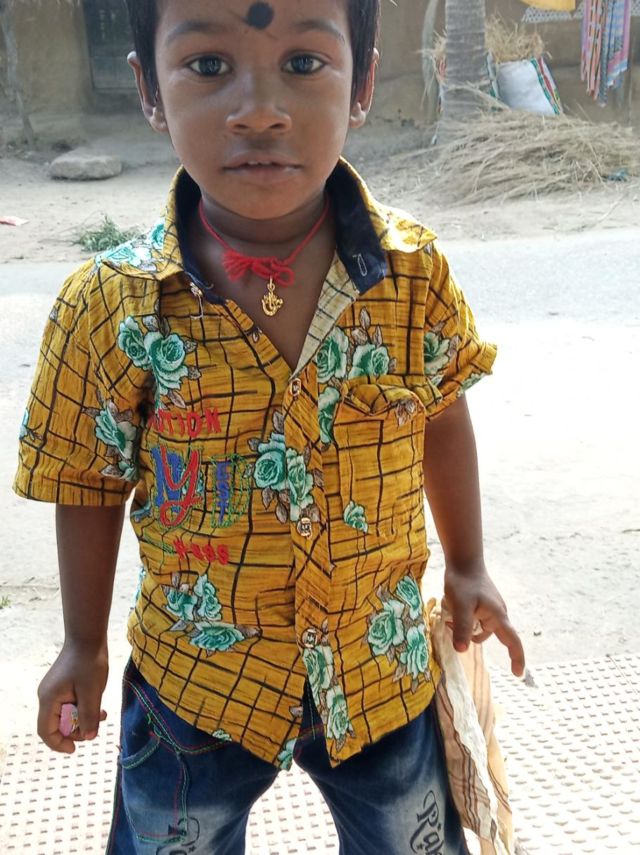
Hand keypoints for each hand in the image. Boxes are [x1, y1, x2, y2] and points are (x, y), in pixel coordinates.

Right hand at [37, 640, 108, 753]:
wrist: (88, 637)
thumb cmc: (89, 662)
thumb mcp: (92, 691)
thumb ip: (89, 715)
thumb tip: (89, 737)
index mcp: (49, 699)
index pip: (46, 731)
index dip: (58, 744)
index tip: (74, 749)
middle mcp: (48, 697)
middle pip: (57, 725)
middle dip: (77, 730)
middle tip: (96, 728)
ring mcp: (55, 691)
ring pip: (66, 715)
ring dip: (83, 719)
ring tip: (103, 715)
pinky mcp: (64, 686)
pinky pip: (71, 705)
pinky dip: (84, 709)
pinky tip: (100, 708)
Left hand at [444, 561, 524, 676]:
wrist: (463, 560)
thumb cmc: (463, 582)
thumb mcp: (460, 606)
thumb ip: (461, 627)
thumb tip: (462, 650)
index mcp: (498, 616)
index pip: (513, 641)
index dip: (517, 658)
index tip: (517, 674)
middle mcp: (497, 614)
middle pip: (489, 636)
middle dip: (470, 635)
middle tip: (450, 623)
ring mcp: (490, 609)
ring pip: (478, 628)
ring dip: (464, 626)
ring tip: (448, 612)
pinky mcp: (482, 605)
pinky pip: (474, 620)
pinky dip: (464, 619)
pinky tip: (451, 607)